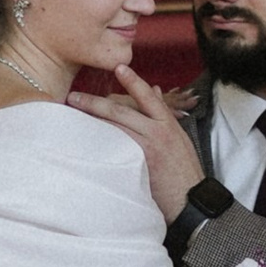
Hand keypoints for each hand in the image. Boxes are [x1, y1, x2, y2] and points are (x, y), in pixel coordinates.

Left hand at [69, 62, 203, 219]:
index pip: (148, 96)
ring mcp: (149, 147)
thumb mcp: (179, 137)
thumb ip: (164, 114)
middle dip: (96, 102)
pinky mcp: (141, 163)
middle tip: (75, 97)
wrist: (192, 199)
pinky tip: (83, 140)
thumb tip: (155, 90)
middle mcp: (159, 131)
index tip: (119, 68)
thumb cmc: (184, 170)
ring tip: (73, 115)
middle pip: (123, 111)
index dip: (133, 81)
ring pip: (116, 127)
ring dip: (92, 120)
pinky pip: (116, 147)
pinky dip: (100, 141)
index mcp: (168, 123)